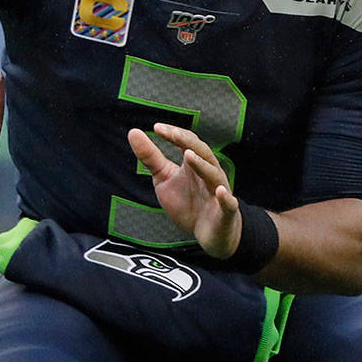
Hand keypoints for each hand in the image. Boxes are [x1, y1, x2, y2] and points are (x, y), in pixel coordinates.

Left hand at [127, 123, 240, 258]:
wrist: (209, 234)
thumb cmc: (187, 203)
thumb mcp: (164, 178)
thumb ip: (150, 157)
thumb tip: (133, 131)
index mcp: (195, 164)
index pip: (187, 142)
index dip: (174, 134)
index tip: (156, 128)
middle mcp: (209, 173)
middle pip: (202, 152)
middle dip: (188, 142)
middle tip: (172, 134)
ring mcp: (218, 192)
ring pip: (213, 174)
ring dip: (202, 165)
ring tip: (188, 155)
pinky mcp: (225, 212)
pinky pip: (228, 203)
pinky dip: (225, 197)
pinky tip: (220, 191)